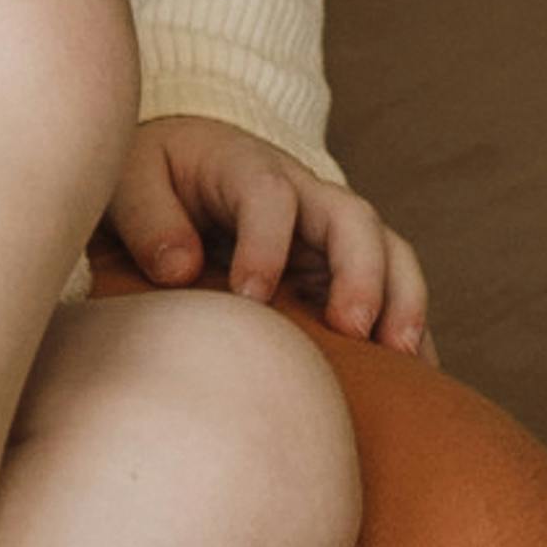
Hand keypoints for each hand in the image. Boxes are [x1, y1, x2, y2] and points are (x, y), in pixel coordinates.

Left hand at [109, 114, 432, 359]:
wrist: (180, 165)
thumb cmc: (152, 178)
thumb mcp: (130, 182)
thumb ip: (149, 221)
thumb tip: (179, 270)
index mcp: (245, 166)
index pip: (269, 196)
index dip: (266, 243)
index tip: (250, 297)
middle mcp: (304, 194)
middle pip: (352, 219)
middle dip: (361, 272)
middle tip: (353, 330)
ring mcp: (331, 231)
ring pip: (389, 253)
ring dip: (403, 302)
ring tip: (405, 359)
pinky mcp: (343, 268)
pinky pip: (393, 292)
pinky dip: (409, 329)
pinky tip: (416, 381)